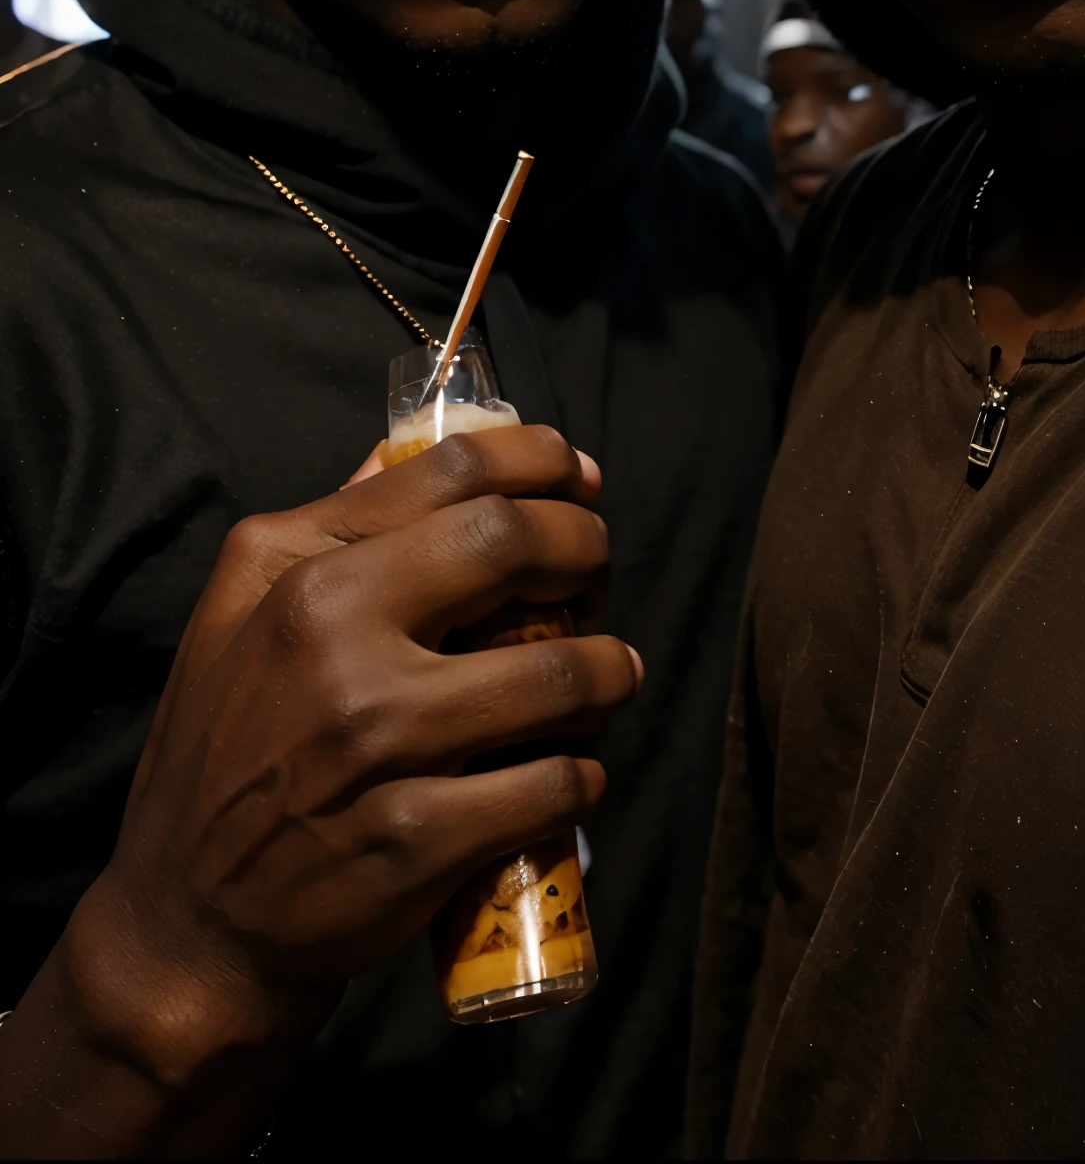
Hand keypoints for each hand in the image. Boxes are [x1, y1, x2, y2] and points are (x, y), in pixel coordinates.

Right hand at [1, 426, 638, 1156]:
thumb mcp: (235, 613)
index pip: (453, 473)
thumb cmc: (222, 754)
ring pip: (561, 673)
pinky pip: (555, 784)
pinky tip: (570, 771)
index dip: (540, 461)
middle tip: (597, 576)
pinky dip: (583, 774)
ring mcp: (382, 745)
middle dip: (586, 550)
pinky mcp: (420, 840)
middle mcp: (337, 643)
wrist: (184, 924)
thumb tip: (402, 450)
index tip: (579, 476)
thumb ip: (322, 528)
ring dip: (608, 671)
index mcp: (300, 574)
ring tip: (605, 678)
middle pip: (516, 545)